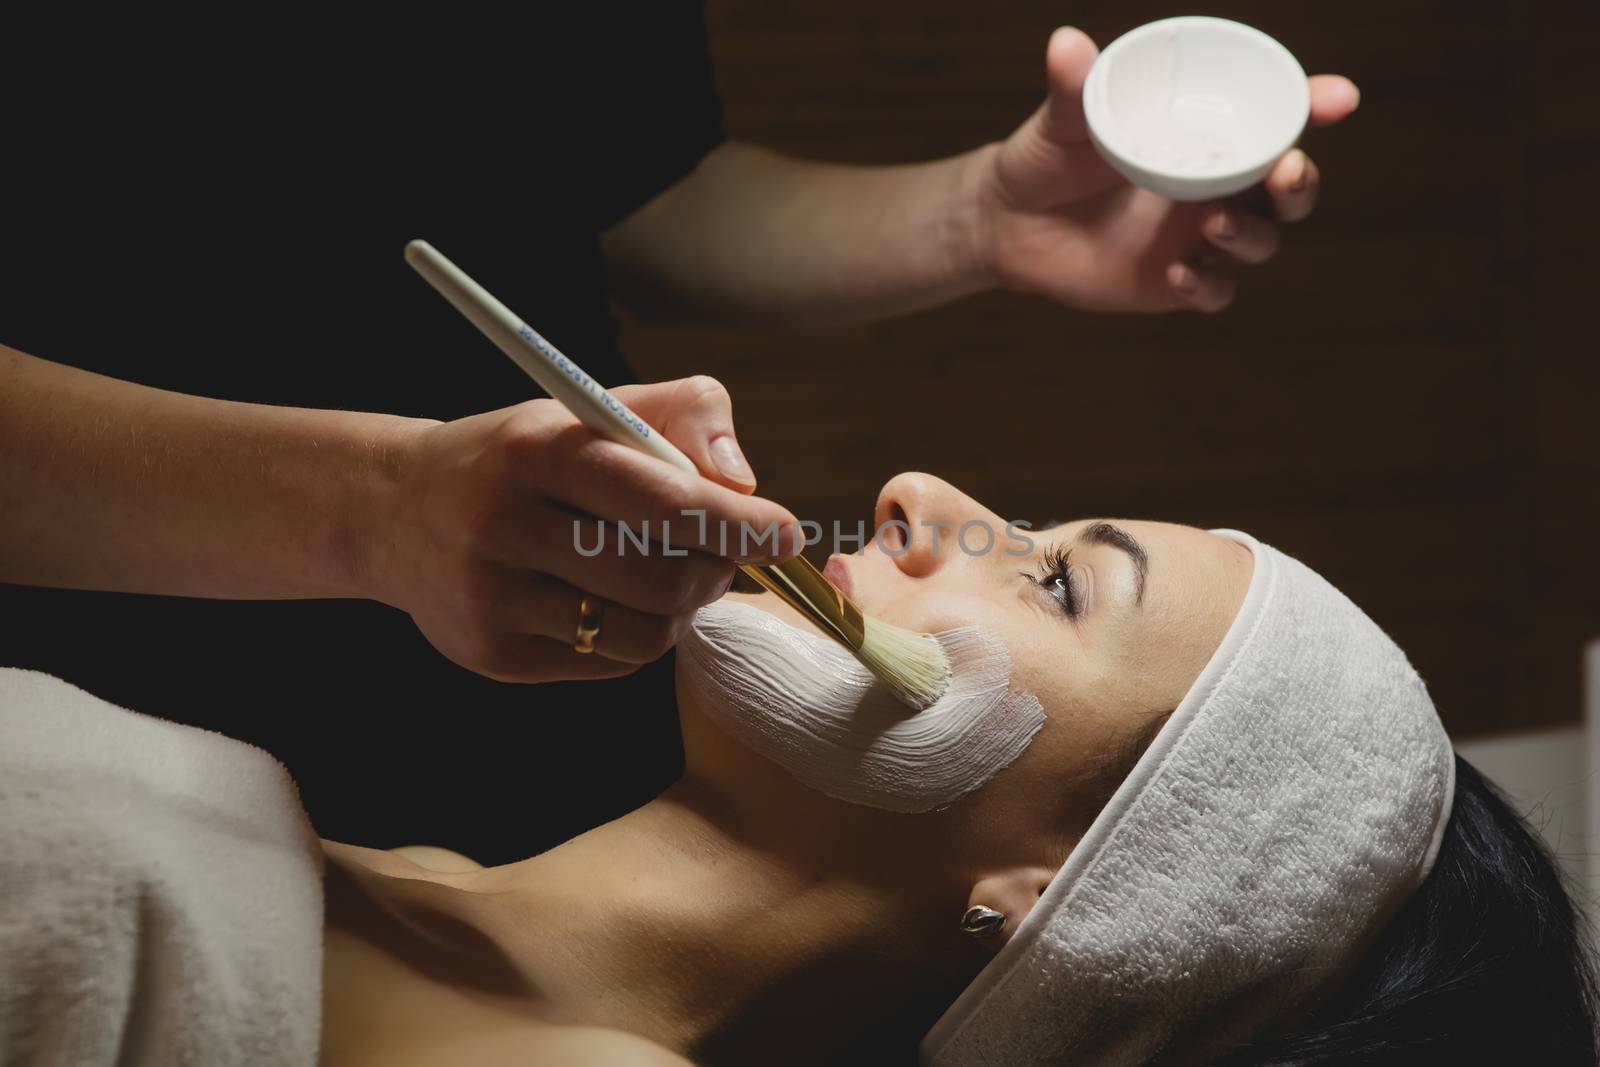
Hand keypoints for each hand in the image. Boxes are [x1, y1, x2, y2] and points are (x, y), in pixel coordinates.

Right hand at [360, 376, 798, 681]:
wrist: (398, 513)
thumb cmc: (524, 456)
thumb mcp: (592, 409)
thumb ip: (682, 416)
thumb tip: (744, 484)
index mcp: (536, 449)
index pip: (660, 498)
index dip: (736, 523)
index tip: (786, 532)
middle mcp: (505, 524)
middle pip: (660, 578)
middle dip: (714, 571)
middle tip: (723, 554)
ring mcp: (494, 598)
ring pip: (641, 632)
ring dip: (682, 611)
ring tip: (675, 579)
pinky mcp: (493, 655)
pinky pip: (608, 664)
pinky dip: (638, 638)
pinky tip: (618, 603)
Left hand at [973, 26, 1360, 312]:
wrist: (1009, 222)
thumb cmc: (1046, 156)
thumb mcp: (1061, 120)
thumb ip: (1072, 88)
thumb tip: (1066, 42)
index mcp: (1205, 136)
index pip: (1273, 119)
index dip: (1312, 107)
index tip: (1338, 97)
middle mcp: (1217, 186)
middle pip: (1288, 190)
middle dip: (1301, 182)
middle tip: (1285, 170)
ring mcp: (1200, 237)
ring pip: (1261, 242)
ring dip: (1252, 234)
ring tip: (1213, 224)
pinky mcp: (1176, 282)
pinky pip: (1214, 291)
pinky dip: (1206, 285)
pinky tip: (1178, 272)